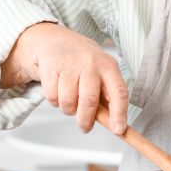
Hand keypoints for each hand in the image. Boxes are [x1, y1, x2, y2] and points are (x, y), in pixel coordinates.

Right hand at [1, 22, 128, 134]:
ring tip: (70, 101)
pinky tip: (58, 90)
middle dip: (86, 120)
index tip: (118, 130)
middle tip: (84, 127)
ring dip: (68, 109)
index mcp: (108, 66)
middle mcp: (91, 63)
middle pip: (89, 101)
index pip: (118, 92)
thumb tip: (114, 125)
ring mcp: (70, 64)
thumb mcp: (100, 73)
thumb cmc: (82, 62)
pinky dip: (54, 101)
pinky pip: (52, 97)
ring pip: (68, 102)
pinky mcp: (51, 66)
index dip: (119, 113)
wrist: (55, 40)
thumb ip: (106, 98)